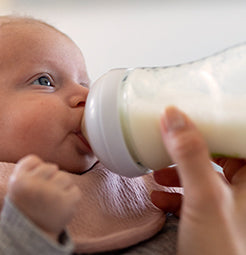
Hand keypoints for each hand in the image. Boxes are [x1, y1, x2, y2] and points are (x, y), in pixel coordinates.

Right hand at [7, 155, 80, 240]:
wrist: (33, 234)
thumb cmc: (26, 207)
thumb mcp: (16, 185)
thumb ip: (27, 168)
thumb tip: (46, 149)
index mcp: (19, 180)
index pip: (34, 160)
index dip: (36, 171)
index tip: (32, 184)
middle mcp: (34, 185)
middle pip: (51, 167)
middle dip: (50, 179)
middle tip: (43, 196)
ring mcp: (51, 194)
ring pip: (65, 177)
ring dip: (62, 188)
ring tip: (52, 201)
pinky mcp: (67, 203)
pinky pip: (76, 191)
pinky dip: (71, 199)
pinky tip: (60, 207)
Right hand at [156, 106, 245, 254]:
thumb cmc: (222, 251)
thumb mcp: (205, 198)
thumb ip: (191, 156)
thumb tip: (175, 116)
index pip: (242, 138)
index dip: (221, 124)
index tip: (198, 113)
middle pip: (222, 156)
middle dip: (191, 150)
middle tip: (172, 139)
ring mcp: (232, 209)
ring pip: (206, 178)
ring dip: (179, 173)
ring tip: (158, 173)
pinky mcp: (216, 223)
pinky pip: (196, 200)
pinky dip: (176, 196)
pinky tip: (158, 198)